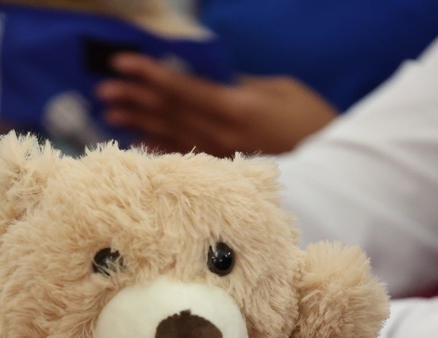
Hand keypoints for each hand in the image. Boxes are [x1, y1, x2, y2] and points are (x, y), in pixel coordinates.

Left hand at [95, 54, 337, 155]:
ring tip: (111, 113)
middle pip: (170, 114)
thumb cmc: (311, 122)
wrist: (334, 168)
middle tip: (104, 91)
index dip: (150, 76)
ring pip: (171, 136)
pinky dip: (160, 147)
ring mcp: (221, 157)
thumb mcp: (279, 90)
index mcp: (235, 108)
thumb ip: (240, 85)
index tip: (122, 64)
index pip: (182, 90)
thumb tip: (207, 80)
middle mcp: (222, 135)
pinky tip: (139, 141)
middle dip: (135, 100)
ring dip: (139, 123)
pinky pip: (185, 158)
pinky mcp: (224, 172)